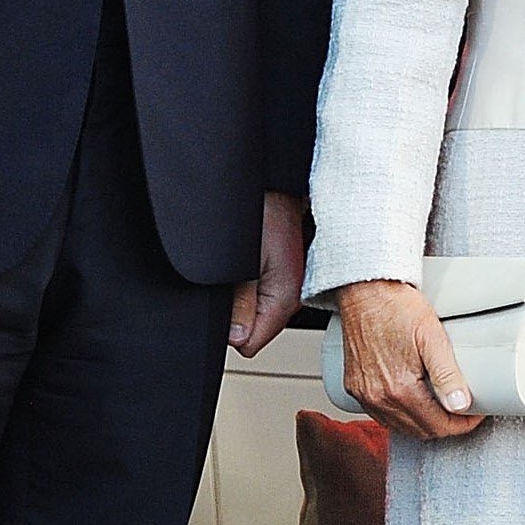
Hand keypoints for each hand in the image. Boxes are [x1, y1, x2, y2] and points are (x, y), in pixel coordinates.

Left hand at [230, 191, 307, 358]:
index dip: (232, 328)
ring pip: (259, 312)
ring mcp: (294, 282)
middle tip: (235, 282)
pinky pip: (264, 293)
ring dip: (246, 297)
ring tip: (244, 266)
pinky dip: (253, 282)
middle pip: (256, 329)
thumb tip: (235, 337)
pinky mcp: (290, 271)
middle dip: (240, 314)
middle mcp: (297, 293)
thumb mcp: (240, 261)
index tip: (227, 307)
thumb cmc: (261, 209)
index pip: (251, 343)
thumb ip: (240, 303)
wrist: (275, 181)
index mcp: (288, 296)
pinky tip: (253, 260)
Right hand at [334, 278, 487, 440]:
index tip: (475, 414)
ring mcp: (364, 394)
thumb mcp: (432, 337)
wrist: (365, 290)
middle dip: (446, 425)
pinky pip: (381, 415)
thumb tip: (461, 405)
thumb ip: (447, 373)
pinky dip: (401, 415)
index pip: (436, 426)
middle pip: (420, 430)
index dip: (462, 424)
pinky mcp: (354, 386)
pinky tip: (414, 403)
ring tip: (443, 406)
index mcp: (398, 389)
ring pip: (400, 426)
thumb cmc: (397, 306)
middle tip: (465, 409)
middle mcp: (377, 397)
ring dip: (424, 423)